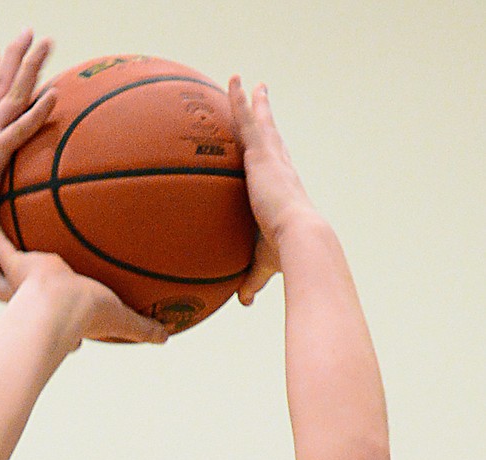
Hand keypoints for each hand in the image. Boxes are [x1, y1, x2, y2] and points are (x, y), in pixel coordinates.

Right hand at [0, 222, 168, 345]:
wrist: (58, 305)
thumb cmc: (86, 316)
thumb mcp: (119, 320)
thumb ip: (142, 327)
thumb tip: (167, 337)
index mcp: (59, 316)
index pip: (59, 325)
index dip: (66, 334)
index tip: (75, 341)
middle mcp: (34, 301)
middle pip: (20, 298)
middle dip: (17, 293)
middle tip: (20, 282)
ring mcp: (21, 282)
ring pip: (3, 276)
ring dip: (4, 264)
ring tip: (3, 246)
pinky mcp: (14, 263)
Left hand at [228, 77, 319, 305]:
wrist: (300, 239)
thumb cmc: (286, 256)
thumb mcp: (262, 267)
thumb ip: (251, 282)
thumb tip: (243, 303)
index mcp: (282, 191)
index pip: (276, 167)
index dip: (272, 153)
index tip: (269, 141)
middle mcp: (281, 169)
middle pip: (271, 137)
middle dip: (264, 118)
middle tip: (260, 98)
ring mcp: (273, 159)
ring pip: (258, 123)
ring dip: (249, 101)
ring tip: (238, 81)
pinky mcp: (265, 154)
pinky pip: (249, 120)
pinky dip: (241, 101)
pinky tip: (234, 83)